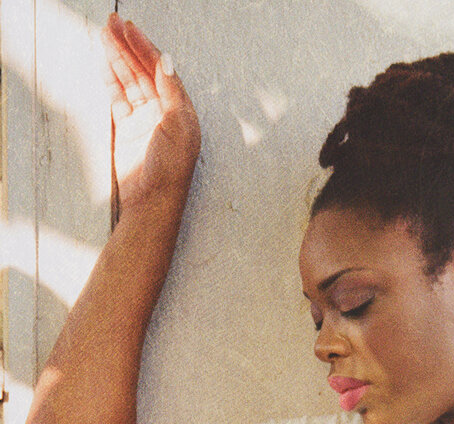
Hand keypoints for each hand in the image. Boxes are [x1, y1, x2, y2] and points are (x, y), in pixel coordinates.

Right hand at [100, 14, 200, 208]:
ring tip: (105, 35)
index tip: (130, 29)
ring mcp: (145, 120)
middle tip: (112, 24)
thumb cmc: (171, 172)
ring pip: (129, 81)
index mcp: (181, 110)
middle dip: (128, 47)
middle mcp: (164, 112)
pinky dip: (111, 80)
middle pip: (143, 71)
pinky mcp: (128, 130)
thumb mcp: (178, 128)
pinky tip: (105, 62)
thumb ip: (172, 93)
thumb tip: (166, 61)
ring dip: (118, 58)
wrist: (152, 202)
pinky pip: (118, 98)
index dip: (145, 48)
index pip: (161, 71)